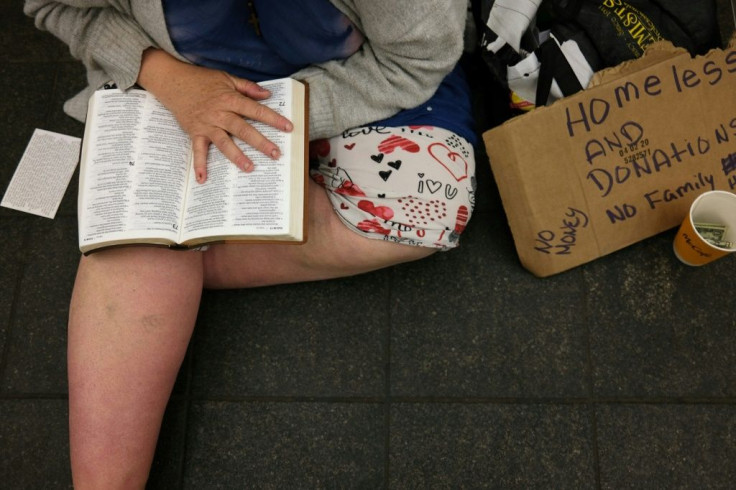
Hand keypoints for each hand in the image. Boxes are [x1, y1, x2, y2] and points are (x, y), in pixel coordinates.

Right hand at [138, 49, 292, 182]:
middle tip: (275, 154)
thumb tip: (267, 95)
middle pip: (243, 129)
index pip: (256, 110)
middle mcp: (220, 113)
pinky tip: (203, 179)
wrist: (173, 81)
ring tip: (250, 168)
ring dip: (237, 156)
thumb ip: (248, 87)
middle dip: (260, 142)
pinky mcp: (195, 132)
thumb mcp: (227, 78)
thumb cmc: (202, 79)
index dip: (273, 119)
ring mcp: (207, 125)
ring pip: (224, 142)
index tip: (288, 128)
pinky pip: (198, 151)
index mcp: (230, 99)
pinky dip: (199, 165)